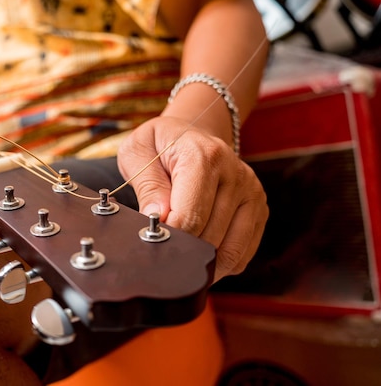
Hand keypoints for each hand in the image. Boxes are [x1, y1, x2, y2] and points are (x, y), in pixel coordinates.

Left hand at [117, 116, 267, 281]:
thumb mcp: (138, 153)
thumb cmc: (159, 145)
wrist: (190, 133)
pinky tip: (200, 257)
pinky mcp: (259, 209)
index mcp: (204, 157)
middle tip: (162, 256)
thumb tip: (156, 218)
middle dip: (183, 253)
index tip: (153, 242)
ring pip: (230, 251)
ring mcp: (251, 192)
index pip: (191, 216)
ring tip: (179, 262)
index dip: (170, 238)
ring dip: (203, 264)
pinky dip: (221, 264)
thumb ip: (147, 186)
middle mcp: (235, 174)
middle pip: (210, 238)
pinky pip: (242, 253)